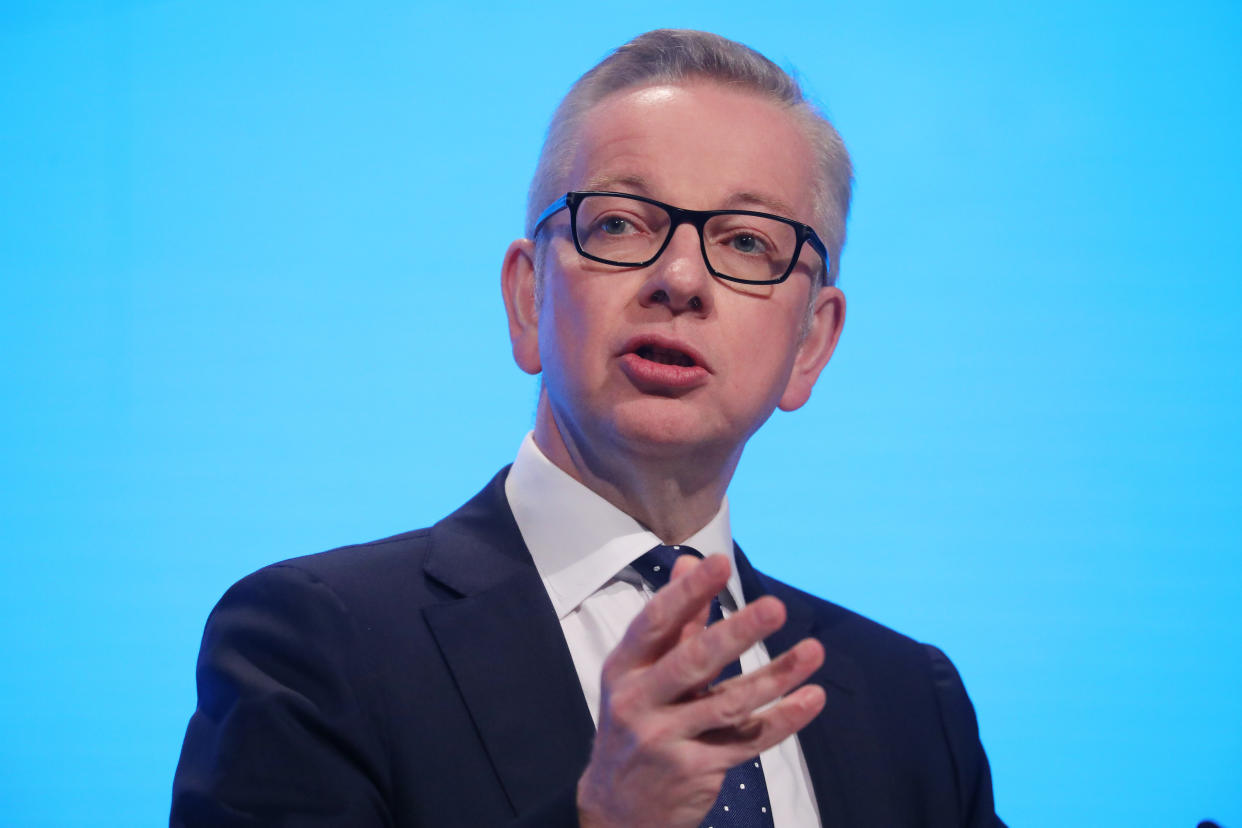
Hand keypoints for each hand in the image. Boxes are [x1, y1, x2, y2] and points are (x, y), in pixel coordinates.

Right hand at [576, 554, 825, 827]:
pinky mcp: (696, 770)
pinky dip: (782, 720)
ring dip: (776, 676)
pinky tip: (810, 698)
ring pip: (729, 704)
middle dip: (737, 633)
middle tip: (775, 608)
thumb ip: (674, 622)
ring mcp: (667, 740)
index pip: (656, 624)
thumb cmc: (635, 722)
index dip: (688, 593)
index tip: (720, 564)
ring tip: (813, 651)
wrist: (616, 810)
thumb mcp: (640, 673)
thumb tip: (691, 563)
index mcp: (624, 668)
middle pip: (693, 663)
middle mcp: (639, 702)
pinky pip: (747, 742)